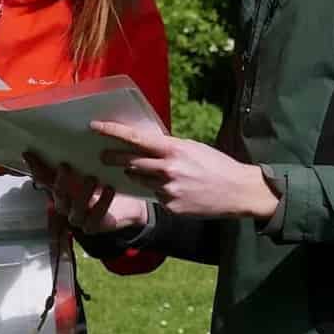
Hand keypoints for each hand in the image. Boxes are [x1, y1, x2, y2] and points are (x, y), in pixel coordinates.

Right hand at [21, 152, 149, 234]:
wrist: (125, 204)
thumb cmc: (97, 183)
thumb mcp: (81, 168)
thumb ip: (63, 160)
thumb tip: (33, 148)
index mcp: (58, 189)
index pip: (43, 180)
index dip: (39, 170)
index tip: (37, 153)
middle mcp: (65, 205)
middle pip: (58, 196)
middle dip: (61, 182)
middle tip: (66, 166)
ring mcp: (78, 218)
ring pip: (76, 210)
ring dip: (83, 193)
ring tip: (92, 177)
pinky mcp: (93, 226)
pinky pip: (96, 218)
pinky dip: (102, 203)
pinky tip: (109, 189)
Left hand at [92, 120, 279, 220]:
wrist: (237, 191)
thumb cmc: (216, 164)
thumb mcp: (192, 148)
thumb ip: (169, 147)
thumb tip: (147, 145)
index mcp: (173, 149)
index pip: (135, 138)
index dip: (113, 132)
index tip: (95, 126)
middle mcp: (167, 169)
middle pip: (130, 162)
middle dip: (113, 159)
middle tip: (102, 156)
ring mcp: (168, 190)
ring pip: (140, 180)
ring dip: (137, 175)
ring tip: (147, 172)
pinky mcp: (170, 206)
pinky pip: (155, 196)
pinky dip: (158, 191)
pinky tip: (175, 189)